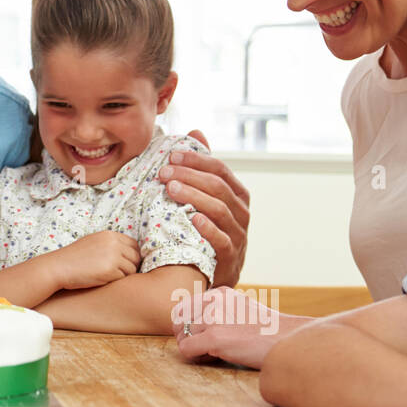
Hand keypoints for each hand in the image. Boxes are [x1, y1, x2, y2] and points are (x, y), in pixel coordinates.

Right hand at [50, 231, 141, 289]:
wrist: (59, 267)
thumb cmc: (74, 257)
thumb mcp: (93, 242)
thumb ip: (110, 244)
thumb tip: (128, 253)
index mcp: (110, 235)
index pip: (134, 244)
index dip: (132, 255)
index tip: (126, 263)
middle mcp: (114, 243)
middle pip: (136, 257)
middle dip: (131, 266)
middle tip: (119, 273)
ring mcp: (113, 256)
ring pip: (132, 269)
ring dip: (123, 275)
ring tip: (108, 276)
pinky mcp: (110, 270)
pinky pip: (123, 278)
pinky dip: (115, 281)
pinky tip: (103, 280)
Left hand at [158, 130, 250, 287]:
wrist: (212, 275)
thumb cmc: (207, 230)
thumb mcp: (206, 197)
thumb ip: (203, 168)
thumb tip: (196, 131)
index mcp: (237, 196)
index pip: (221, 170)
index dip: (197, 160)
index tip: (172, 154)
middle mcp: (242, 214)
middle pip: (219, 187)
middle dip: (191, 176)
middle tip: (164, 172)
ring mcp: (238, 237)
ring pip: (220, 210)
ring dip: (194, 197)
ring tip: (170, 189)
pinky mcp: (230, 259)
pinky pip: (223, 241)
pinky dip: (208, 228)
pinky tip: (191, 218)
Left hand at [171, 286, 295, 368]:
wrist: (289, 341)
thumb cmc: (269, 332)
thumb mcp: (242, 309)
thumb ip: (220, 311)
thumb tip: (196, 323)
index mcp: (219, 293)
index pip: (183, 307)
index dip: (187, 325)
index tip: (200, 336)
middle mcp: (213, 301)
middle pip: (179, 322)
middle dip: (187, 337)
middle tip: (204, 348)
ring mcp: (212, 318)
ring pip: (183, 337)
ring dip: (195, 349)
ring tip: (217, 353)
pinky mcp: (214, 337)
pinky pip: (186, 349)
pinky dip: (195, 357)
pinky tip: (215, 358)